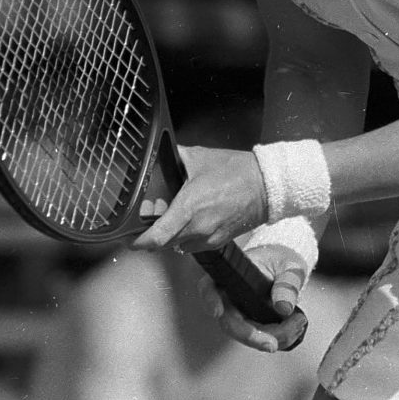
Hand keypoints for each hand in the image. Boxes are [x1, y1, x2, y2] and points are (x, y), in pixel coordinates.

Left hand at [132, 145, 265, 252]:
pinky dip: (188, 236)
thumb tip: (161, 154)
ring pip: (179, 245)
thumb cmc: (237, 171)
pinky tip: (193, 219)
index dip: (139, 241)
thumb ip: (175, 157)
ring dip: (172, 234)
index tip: (131, 238)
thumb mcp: (200, 156)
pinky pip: (195, 245)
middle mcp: (198, 227)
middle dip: (155, 231)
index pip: (157, 237)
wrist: (267, 185)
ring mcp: (210, 237)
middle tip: (155, 214)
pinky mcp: (220, 241)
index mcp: (189, 207)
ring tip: (176, 215)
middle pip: (164, 242)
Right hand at [196, 243, 308, 353]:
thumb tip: (283, 308)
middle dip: (252, 336)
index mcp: (232, 275)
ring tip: (298, 322)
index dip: (210, 299)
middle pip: (230, 323)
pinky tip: (295, 326)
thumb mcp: (289, 267)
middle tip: (272, 344)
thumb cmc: (281, 261)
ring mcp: (239, 314)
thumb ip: (288, 284)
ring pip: (247, 335)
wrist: (285, 267)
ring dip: (274, 337)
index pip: (210, 287)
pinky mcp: (251, 325)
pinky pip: (261, 338)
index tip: (218, 311)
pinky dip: (280, 338)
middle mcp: (230, 297)